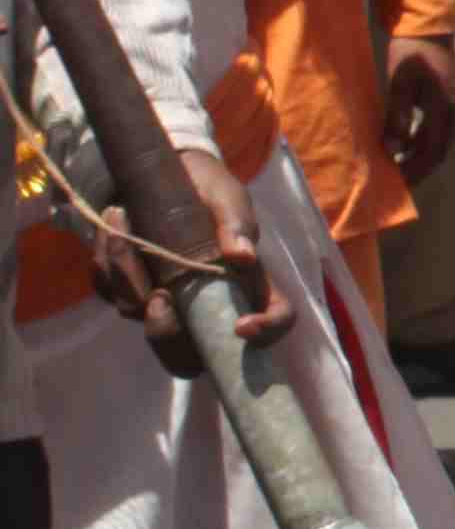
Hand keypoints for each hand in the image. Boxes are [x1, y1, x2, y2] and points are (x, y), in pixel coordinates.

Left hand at [103, 150, 287, 369]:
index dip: (266, 331)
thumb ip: (236, 224)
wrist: (162, 174)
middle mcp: (206, 304)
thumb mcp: (227, 198)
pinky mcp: (129, 290)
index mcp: (246, 283)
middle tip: (159, 299)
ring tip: (122, 218)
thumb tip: (243, 257)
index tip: (242, 326)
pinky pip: (108, 291)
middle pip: (190, 355)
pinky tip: (112, 224)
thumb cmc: (209, 189)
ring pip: (137, 313)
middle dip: (166, 334)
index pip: (275, 319)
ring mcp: (165, 303)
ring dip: (125, 269)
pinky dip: (104, 260)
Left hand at [380, 33, 454, 179]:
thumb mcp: (400, 84)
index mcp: (445, 111)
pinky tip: (406, 143)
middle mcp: (454, 113)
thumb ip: (398, 117)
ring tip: (399, 165)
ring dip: (422, 157)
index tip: (397, 183)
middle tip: (397, 181)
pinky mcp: (448, 101)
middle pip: (440, 151)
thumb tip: (393, 149)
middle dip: (420, 168)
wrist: (429, 28)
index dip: (416, 170)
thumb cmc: (412, 54)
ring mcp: (454, 107)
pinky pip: (438, 131)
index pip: (433, 152)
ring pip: (440, 142)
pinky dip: (423, 143)